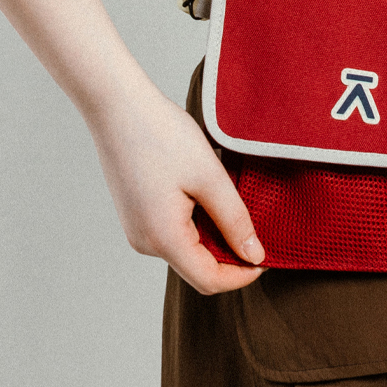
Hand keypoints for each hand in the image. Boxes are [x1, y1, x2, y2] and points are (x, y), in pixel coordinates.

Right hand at [88, 82, 264, 293]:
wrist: (118, 105)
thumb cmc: (162, 135)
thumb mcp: (209, 176)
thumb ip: (234, 219)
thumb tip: (255, 255)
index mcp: (163, 239)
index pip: (210, 280)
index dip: (243, 274)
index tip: (268, 256)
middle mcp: (145, 243)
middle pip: (197, 267)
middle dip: (230, 254)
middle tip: (256, 224)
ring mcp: (137, 229)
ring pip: (186, 248)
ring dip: (213, 234)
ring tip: (229, 200)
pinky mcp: (136, 214)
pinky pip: (172, 231)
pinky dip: (196, 221)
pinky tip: (205, 191)